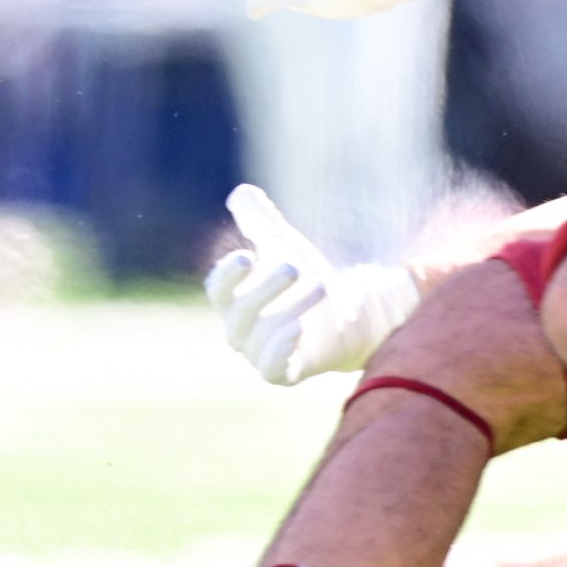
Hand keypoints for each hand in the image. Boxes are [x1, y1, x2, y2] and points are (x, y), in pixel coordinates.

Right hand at [203, 185, 420, 384]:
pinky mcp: (287, 372)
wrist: (348, 317)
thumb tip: (242, 194)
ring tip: (322, 285)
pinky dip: (279, 352)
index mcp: (234, 302)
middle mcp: (241, 331)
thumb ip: (262, 223)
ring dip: (289, 310)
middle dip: (265, 289)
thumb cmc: (305, 282)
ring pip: (261, 338)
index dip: (228, 275)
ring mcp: (261, 354)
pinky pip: (272, 371)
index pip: (218, 291)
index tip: (248, 255)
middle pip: (239, 314)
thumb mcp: (286, 248)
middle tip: (294, 266)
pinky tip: (297, 328)